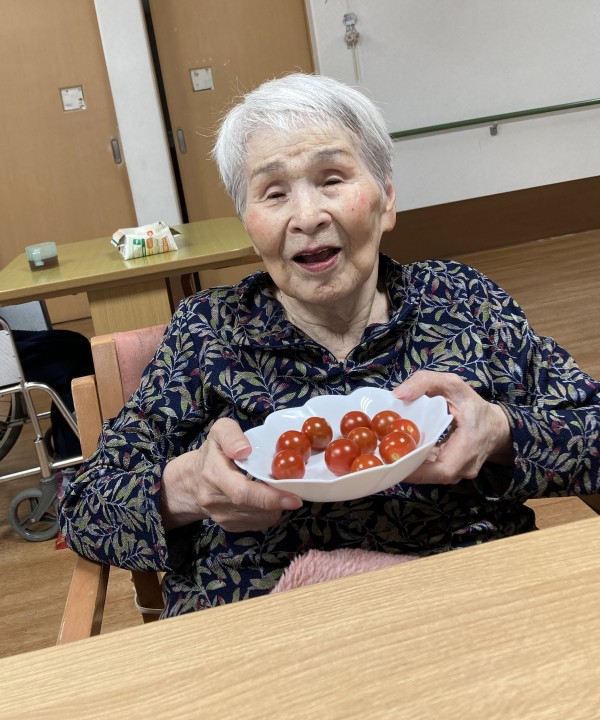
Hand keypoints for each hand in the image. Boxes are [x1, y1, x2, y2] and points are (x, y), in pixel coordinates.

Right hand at [161, 418, 302, 531]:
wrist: (191, 481)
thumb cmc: (212, 453)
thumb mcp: (218, 432)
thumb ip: (231, 435)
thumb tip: (245, 450)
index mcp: (213, 474)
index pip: (242, 492)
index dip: (269, 497)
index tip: (293, 498)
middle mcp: (214, 500)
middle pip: (252, 508)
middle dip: (278, 504)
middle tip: (297, 497)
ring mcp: (221, 517)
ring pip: (258, 519)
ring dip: (275, 508)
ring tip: (280, 492)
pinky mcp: (229, 526)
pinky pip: (256, 524)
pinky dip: (268, 514)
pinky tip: (269, 500)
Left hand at [393, 370, 512, 484]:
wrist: (496, 427)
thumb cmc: (474, 406)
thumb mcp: (453, 385)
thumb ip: (425, 382)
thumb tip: (397, 395)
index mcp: (469, 448)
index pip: (443, 470)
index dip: (416, 470)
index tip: (394, 461)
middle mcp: (464, 468)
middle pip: (431, 476)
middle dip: (405, 468)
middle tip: (380, 456)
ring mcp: (458, 474)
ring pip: (430, 476)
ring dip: (408, 467)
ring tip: (384, 455)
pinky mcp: (451, 473)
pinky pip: (432, 472)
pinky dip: (416, 464)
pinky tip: (398, 453)